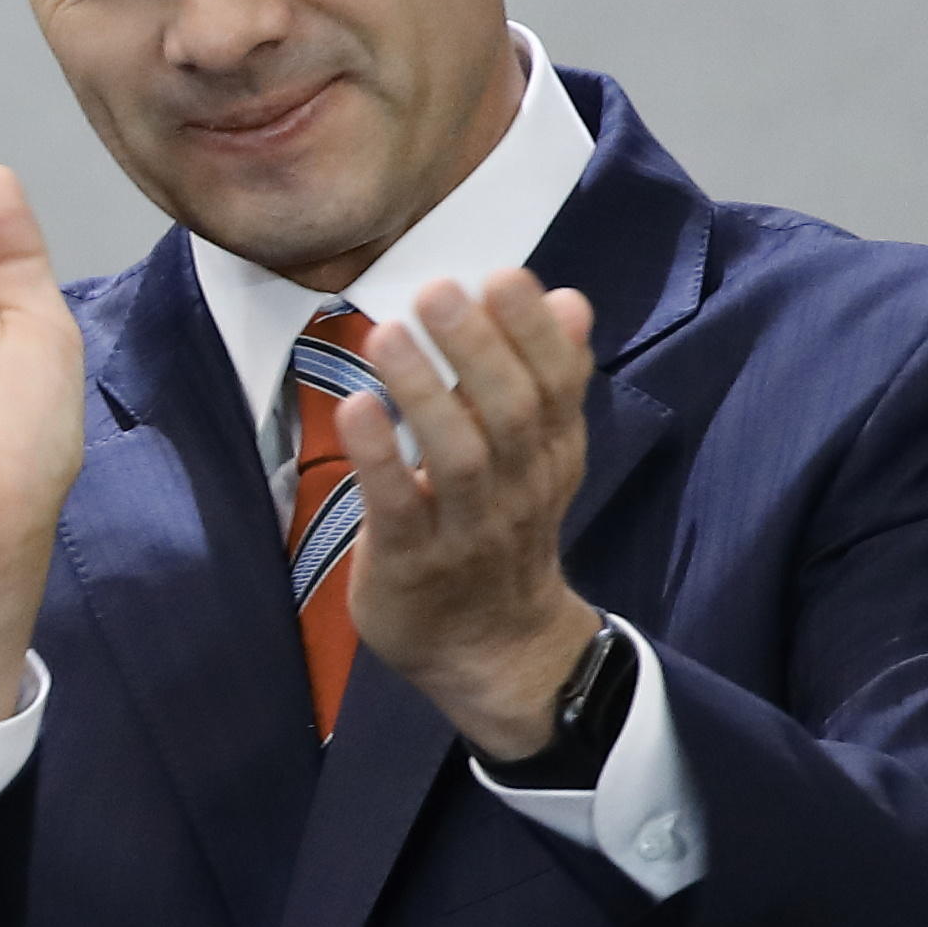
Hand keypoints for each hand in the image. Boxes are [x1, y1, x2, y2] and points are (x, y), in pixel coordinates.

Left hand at [339, 269, 603, 758]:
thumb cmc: (501, 532)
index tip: (504, 275)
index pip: (556, 386)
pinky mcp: (413, 563)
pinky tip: (356, 408)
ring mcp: (468, 529)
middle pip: (511, 412)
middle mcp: (519, 489)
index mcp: (551, 456)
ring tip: (389, 334)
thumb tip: (571, 298)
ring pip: (458, 456)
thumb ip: (550, 380)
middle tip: (438, 288)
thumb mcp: (540, 456)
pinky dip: (378, 457)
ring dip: (423, 391)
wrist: (494, 651)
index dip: (532, 332)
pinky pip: (400, 507)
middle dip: (477, 347)